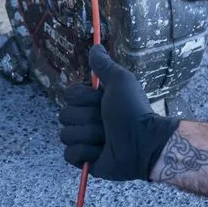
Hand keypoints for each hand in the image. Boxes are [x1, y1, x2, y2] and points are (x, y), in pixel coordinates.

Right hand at [59, 45, 179, 180]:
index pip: (68, 95)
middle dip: (88, 119)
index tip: (102, 100)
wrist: (143, 143)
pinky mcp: (83, 159)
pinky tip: (101, 152)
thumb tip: (95, 46)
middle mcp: (85, 118)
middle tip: (107, 122)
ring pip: (66, 135)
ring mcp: (83, 140)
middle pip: (64, 115)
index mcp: (91, 101)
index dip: (83, 98)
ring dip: (89, 136)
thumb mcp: (120, 81)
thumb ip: (104, 65)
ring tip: (107, 138)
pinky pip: (69, 154)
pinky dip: (85, 153)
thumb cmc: (133, 111)